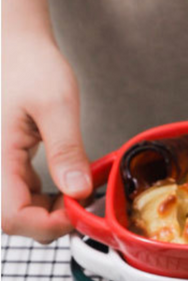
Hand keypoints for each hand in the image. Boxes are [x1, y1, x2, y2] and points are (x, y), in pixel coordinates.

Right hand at [1, 34, 90, 242]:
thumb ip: (66, 150)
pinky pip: (22, 198)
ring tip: (76, 191)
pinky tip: (66, 185)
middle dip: (51, 222)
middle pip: (13, 220)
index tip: (77, 210)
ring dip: (50, 213)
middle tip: (82, 202)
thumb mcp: (57, 105)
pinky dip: (47, 202)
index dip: (47, 225)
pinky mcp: (6, 167)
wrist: (20, 50)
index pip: (11, 216)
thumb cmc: (33, 67)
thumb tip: (77, 191)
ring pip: (18, 213)